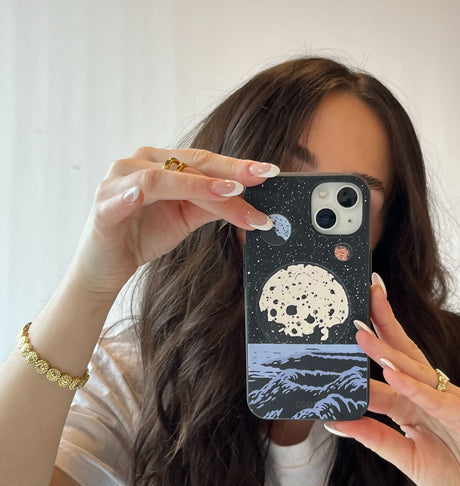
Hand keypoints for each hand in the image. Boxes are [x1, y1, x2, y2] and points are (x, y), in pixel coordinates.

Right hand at [71, 147, 277, 296]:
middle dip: (228, 172)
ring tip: (228, 191)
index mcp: (161, 163)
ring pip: (162, 178)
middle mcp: (140, 163)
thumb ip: (214, 205)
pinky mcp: (103, 206)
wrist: (107, 265)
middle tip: (260, 177)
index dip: (237, 166)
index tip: (270, 172)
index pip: (205, 161)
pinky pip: (121, 198)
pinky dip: (134, 195)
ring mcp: (118, 182)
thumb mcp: (187, 218)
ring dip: (197, 185)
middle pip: (189, 164)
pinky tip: (145, 195)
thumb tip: (250, 201)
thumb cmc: (144, 234)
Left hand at [325, 277, 459, 485]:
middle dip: (383, 323)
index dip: (371, 340)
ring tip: (363, 337)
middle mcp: (434, 394)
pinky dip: (416, 389)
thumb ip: (373, 435)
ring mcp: (454, 403)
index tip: (348, 319)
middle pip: (405, 353)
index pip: (390, 363)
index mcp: (417, 400)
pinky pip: (439, 402)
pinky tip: (395, 377)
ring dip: (389, 354)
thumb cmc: (454, 477)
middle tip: (362, 294)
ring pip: (418, 372)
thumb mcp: (404, 455)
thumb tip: (334, 419)